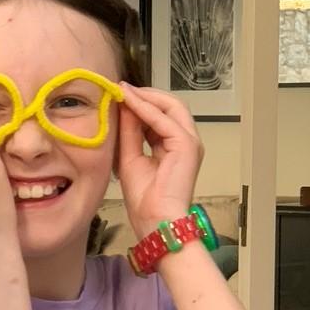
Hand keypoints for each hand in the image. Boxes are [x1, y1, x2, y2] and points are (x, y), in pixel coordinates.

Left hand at [117, 83, 203, 239]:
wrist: (155, 221)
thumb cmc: (144, 200)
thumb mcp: (129, 158)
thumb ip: (129, 132)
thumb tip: (123, 105)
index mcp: (174, 147)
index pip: (160, 115)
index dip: (141, 103)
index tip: (120, 94)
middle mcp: (186, 141)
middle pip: (170, 105)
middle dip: (146, 94)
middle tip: (122, 88)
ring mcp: (190, 142)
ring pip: (171, 106)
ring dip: (145, 97)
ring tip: (124, 91)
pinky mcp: (187, 145)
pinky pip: (164, 119)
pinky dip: (146, 108)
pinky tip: (129, 101)